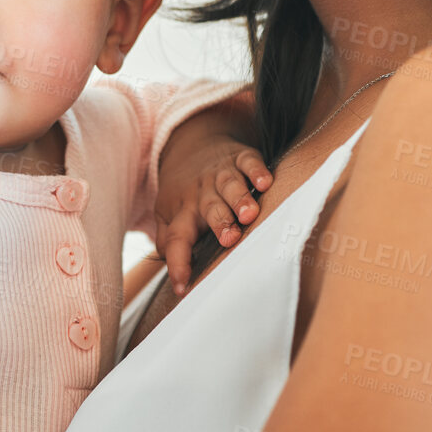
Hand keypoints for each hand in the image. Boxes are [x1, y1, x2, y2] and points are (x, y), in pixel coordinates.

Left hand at [152, 90, 269, 293]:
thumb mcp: (167, 215)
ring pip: (231, 186)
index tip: (181, 287)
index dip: (178, 262)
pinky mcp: (240, 157)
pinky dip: (257, 170)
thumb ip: (168, 241)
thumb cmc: (184, 191)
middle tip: (229, 239)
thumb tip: (173, 271)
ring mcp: (221, 174)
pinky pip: (249, 162)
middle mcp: (202, 192)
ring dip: (240, 199)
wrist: (191, 144)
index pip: (177, 238)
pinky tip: (265, 181)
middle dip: (221, 223)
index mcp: (182, 211)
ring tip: (249, 214)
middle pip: (210, 208)